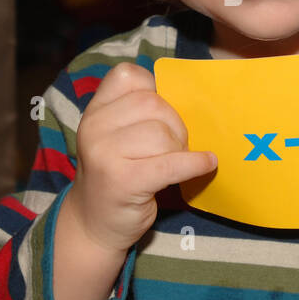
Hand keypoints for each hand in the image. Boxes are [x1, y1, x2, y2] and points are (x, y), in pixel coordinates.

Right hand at [68, 62, 216, 255]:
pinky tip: (205, 165)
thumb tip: (196, 102)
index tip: (163, 112)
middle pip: (153, 104)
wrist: (93, 224)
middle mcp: (94, 127)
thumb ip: (142, 114)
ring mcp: (104, 154)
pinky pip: (171, 163)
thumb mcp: (118, 137)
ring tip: (176, 162)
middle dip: (175, 124)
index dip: (155, 88)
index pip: (129, 75)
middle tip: (176, 145)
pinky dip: (194, 164)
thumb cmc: (118, 175)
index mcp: (95, 110)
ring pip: (162, 133)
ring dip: (180, 148)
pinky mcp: (123, 181)